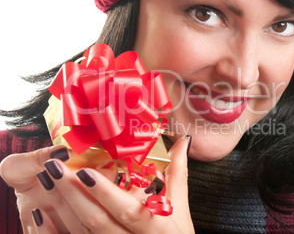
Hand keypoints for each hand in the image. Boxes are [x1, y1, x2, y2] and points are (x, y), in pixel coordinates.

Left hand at [2, 136, 193, 232]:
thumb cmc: (176, 231)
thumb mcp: (179, 202)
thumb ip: (177, 170)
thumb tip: (182, 140)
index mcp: (154, 225)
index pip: (126, 209)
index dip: (105, 192)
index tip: (85, 170)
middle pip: (97, 221)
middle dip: (73, 194)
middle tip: (54, 168)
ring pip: (82, 233)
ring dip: (61, 207)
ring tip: (46, 181)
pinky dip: (53, 232)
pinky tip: (40, 215)